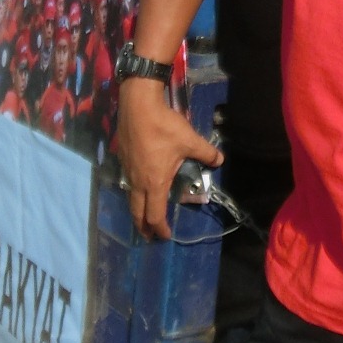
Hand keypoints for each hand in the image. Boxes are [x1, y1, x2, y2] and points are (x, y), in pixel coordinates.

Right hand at [114, 77, 221, 240]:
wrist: (138, 106)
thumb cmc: (164, 127)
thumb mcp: (190, 140)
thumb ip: (207, 153)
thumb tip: (219, 161)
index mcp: (154, 183)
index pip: (155, 215)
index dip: (160, 228)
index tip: (165, 236)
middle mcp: (138, 182)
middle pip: (137, 213)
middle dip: (143, 227)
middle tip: (149, 236)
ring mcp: (127, 171)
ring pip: (130, 199)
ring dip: (136, 211)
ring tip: (143, 215)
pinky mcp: (122, 159)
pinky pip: (127, 183)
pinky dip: (132, 194)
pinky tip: (137, 187)